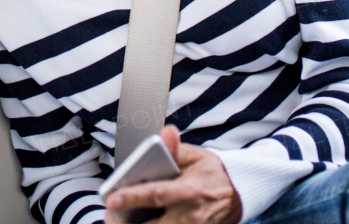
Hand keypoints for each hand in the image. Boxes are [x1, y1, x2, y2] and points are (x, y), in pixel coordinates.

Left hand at [104, 125, 242, 223]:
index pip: (157, 194)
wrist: (237, 195)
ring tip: (120, 219)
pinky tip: (138, 221)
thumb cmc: (211, 173)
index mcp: (190, 191)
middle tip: (111, 215)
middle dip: (126, 223)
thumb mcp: (196, 156)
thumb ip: (175, 149)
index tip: (111, 199)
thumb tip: (163, 133)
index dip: (132, 197)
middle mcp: (190, 216)